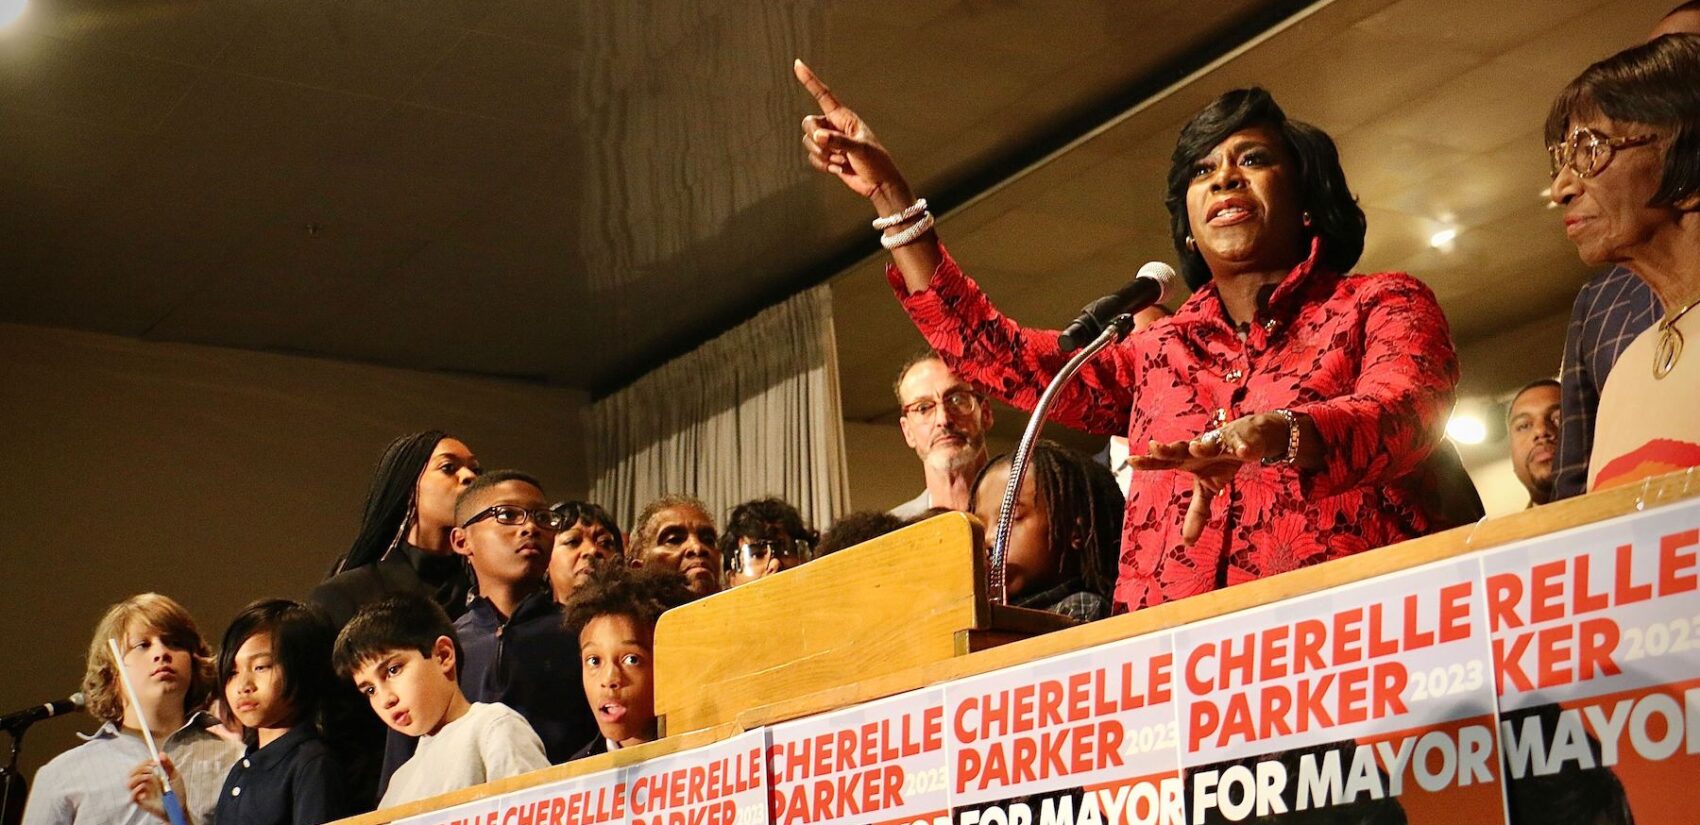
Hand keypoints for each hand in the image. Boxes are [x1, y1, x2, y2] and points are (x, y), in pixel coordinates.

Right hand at [126, 755, 184, 822]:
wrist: (179, 807)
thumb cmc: (177, 792)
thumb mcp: (175, 776)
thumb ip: (168, 765)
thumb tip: (161, 753)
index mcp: (151, 776)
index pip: (141, 766)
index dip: (145, 762)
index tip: (154, 762)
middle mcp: (144, 783)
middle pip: (132, 773)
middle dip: (141, 768)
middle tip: (152, 769)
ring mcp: (142, 792)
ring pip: (129, 783)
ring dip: (138, 777)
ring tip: (150, 777)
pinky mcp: (141, 802)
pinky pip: (132, 796)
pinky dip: (137, 791)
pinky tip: (146, 790)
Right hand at [793, 59, 909, 206]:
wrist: (879, 185)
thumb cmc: (876, 163)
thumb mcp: (860, 149)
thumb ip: (838, 141)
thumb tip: (817, 136)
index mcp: (844, 117)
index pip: (823, 95)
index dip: (810, 80)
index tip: (798, 64)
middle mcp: (834, 127)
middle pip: (808, 123)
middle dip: (816, 138)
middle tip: (832, 150)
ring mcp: (830, 142)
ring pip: (808, 143)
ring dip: (823, 156)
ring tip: (842, 162)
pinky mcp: (827, 158)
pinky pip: (813, 158)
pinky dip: (823, 166)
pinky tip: (839, 169)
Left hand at [1128, 412, 1297, 544]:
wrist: (1250, 438)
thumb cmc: (1221, 462)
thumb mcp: (1208, 488)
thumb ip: (1197, 512)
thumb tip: (1187, 543)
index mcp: (1188, 459)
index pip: (1165, 461)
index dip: (1148, 462)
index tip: (1129, 461)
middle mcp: (1200, 448)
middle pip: (1181, 448)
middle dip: (1169, 448)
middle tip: (1154, 448)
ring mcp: (1221, 443)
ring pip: (1211, 443)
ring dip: (1204, 446)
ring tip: (1196, 448)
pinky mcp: (1242, 441)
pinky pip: (1243, 445)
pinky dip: (1243, 448)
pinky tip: (1244, 452)